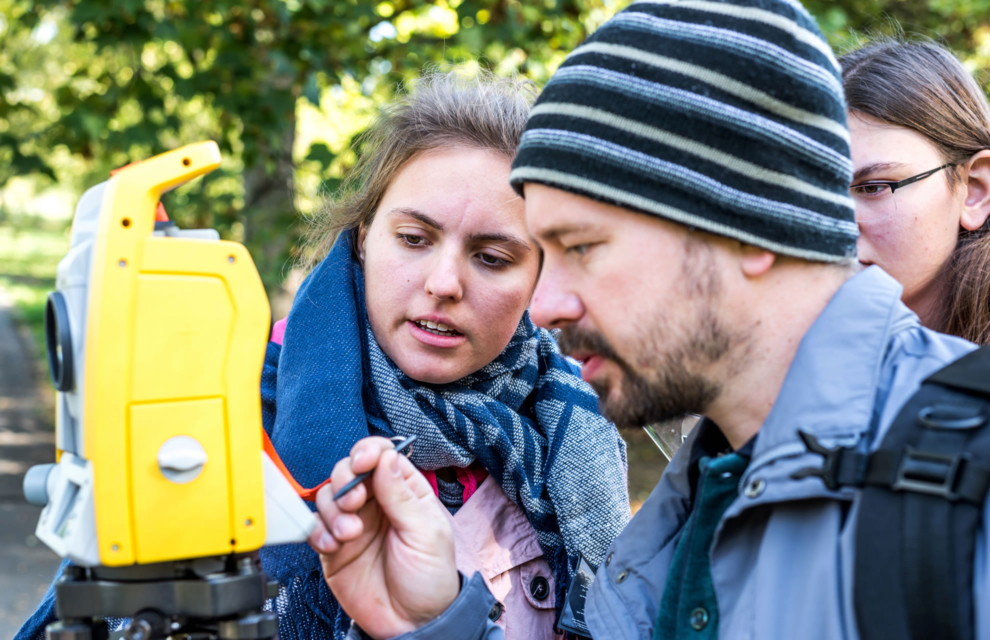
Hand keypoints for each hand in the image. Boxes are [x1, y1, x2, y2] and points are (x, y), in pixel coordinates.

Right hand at [308, 437, 458, 638]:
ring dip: (332, 510)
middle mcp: (376, 503)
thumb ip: (402, 495)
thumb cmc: (430, 579)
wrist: (412, 624)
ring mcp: (353, 523)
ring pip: (327, 496)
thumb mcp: (426, 533)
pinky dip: (318, 532)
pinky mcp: (333, 547)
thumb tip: (386, 457)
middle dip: (345, 481)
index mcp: (405, 492)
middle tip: (354, 502)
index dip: (368, 452)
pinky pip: (314, 527)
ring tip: (349, 535)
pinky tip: (333, 546)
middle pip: (348, 470)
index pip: (382, 456)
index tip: (362, 462)